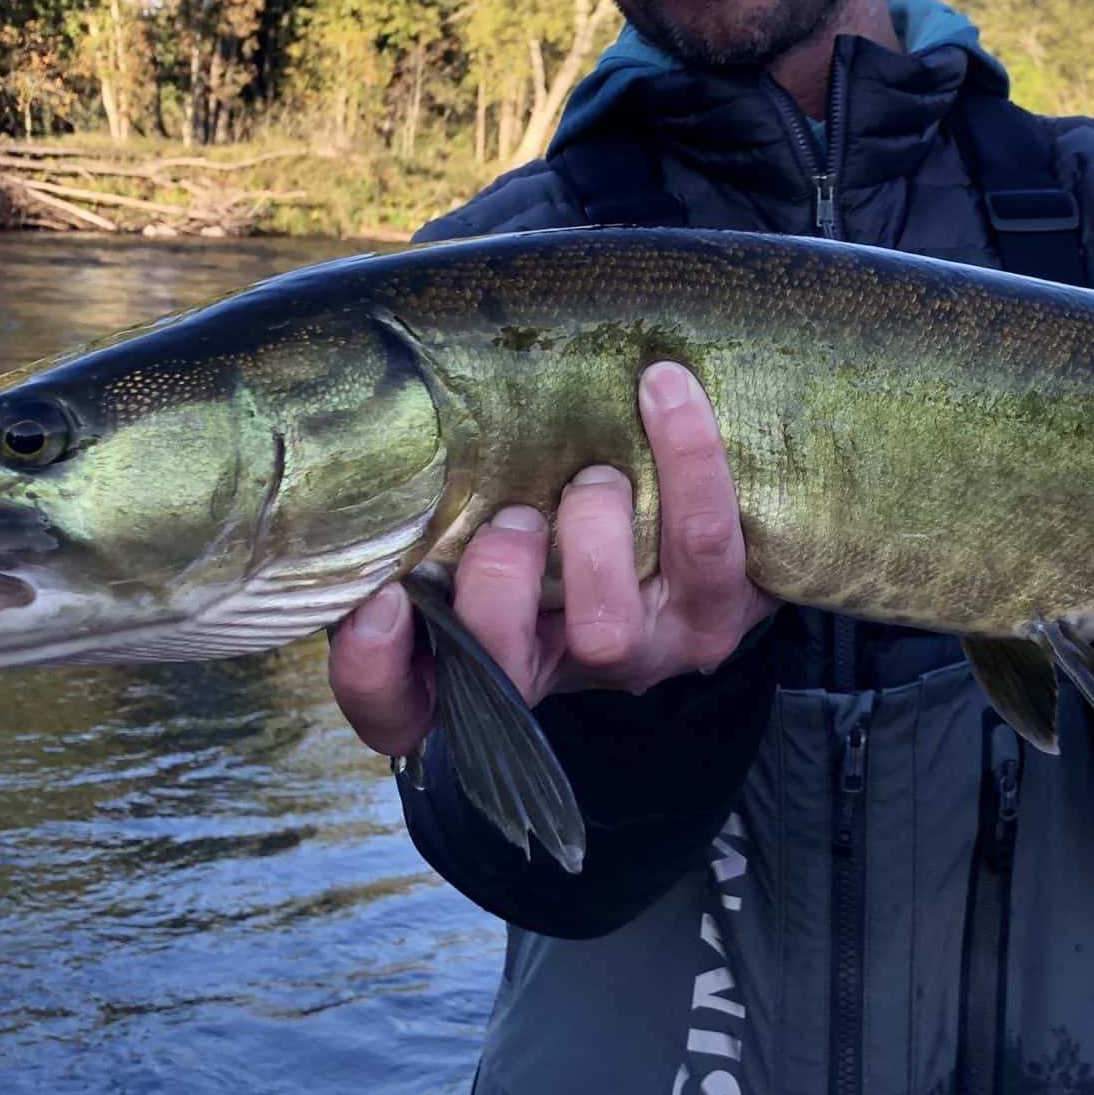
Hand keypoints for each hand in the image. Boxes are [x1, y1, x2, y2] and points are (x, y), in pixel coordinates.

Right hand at [325, 361, 775, 755]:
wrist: (712, 521)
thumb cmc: (569, 500)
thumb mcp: (491, 503)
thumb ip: (442, 494)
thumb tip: (397, 431)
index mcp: (479, 651)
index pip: (400, 706)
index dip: (375, 670)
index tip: (381, 600)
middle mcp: (558, 669)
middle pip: (499, 666)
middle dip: (499, 578)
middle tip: (519, 515)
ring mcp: (642, 653)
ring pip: (605, 626)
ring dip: (591, 527)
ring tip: (599, 474)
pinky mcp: (718, 616)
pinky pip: (704, 538)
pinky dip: (684, 454)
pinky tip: (664, 388)